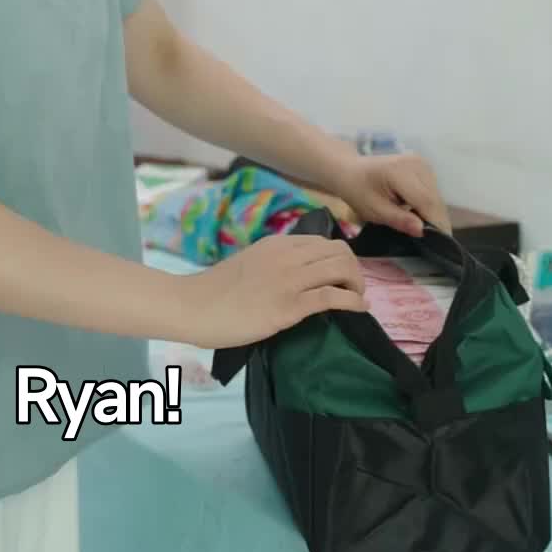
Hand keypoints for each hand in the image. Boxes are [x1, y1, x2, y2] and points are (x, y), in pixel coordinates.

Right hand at [175, 235, 368, 349]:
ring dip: (357, 285)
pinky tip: (359, 309)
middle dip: (355, 270)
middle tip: (353, 290)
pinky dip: (353, 302)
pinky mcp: (289, 305)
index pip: (323, 242)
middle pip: (340, 252)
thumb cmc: (215, 291)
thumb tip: (295, 276)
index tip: (342, 276)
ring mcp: (289, 279)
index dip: (340, 259)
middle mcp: (288, 255)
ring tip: (357, 300)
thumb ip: (273, 264)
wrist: (192, 305)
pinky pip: (334, 297)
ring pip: (342, 269)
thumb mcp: (249, 264)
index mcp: (277, 244)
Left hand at [334, 152, 450, 239]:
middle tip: (434, 243)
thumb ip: (399, 220)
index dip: (435, 223)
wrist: (351, 170)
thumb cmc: (357, 191)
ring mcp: (421, 163)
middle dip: (436, 221)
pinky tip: (418, 214)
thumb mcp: (374, 210)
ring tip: (423, 229)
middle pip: (435, 199)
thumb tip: (422, 230)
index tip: (440, 244)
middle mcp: (416, 164)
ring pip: (436, 196)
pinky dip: (429, 205)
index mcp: (400, 172)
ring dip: (433, 214)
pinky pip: (433, 191)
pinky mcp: (423, 166)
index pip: (426, 201)